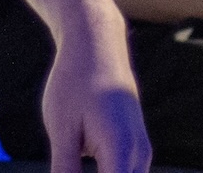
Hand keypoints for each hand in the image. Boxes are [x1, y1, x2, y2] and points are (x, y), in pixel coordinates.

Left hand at [40, 16, 150, 172]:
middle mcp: (139, 155)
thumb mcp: (61, 129)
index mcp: (121, 152)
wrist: (97, 43)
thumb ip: (64, 171)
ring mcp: (141, 151)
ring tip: (70, 163)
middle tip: (66, 167)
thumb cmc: (75, 81)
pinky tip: (81, 170)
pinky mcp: (135, 147)